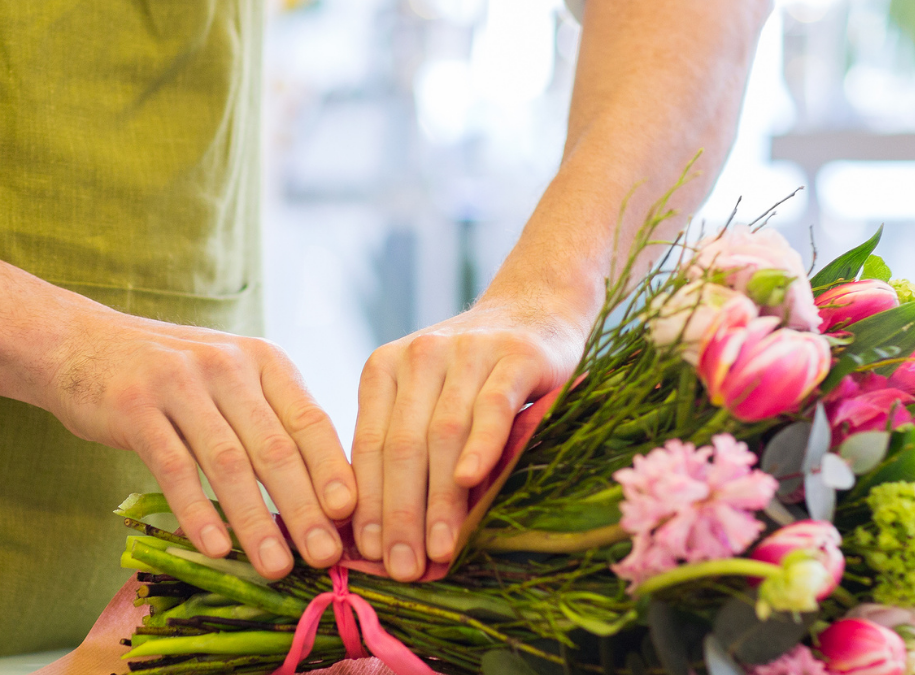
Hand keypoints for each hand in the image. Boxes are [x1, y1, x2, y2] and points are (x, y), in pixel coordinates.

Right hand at [43, 298, 356, 579]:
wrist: (86, 343)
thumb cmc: (179, 375)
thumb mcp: (237, 379)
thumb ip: (276, 420)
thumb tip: (328, 490)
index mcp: (266, 360)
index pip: (311, 419)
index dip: (333, 469)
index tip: (350, 515)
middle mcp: (230, 365)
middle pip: (275, 446)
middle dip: (304, 506)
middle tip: (324, 554)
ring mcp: (181, 382)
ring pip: (229, 462)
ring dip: (255, 520)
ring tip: (275, 566)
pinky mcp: (135, 406)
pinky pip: (173, 467)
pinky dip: (197, 511)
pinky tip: (216, 548)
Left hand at [350, 297, 586, 580]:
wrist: (533, 312)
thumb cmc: (475, 374)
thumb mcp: (429, 400)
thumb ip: (406, 450)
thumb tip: (383, 538)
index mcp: (385, 368)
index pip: (369, 445)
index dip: (368, 502)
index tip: (369, 554)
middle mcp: (419, 355)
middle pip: (402, 445)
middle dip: (400, 513)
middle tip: (403, 566)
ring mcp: (466, 351)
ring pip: (444, 433)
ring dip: (439, 497)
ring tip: (439, 548)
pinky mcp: (513, 356)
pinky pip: (491, 407)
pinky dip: (480, 446)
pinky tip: (470, 483)